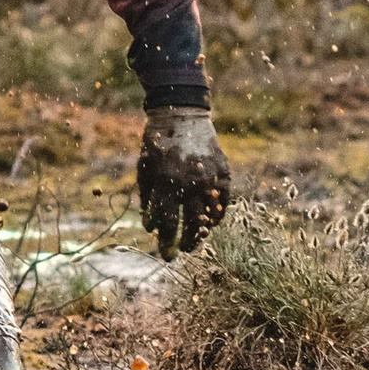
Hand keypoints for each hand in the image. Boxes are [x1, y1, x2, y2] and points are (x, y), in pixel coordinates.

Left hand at [139, 105, 230, 258]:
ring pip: (210, 214)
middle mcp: (190, 183)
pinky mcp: (223, 172)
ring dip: (204, 230)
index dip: (167, 242)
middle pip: (192, 224)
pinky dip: (218, 213)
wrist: (181, 115)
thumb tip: (151, 227)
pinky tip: (211, 221)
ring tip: (198, 238)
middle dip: (188, 242)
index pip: (169, 223)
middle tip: (186, 250)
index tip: (167, 255)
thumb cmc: (156, 144)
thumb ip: (147, 199)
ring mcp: (210, 177)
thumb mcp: (144, 170)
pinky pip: (224, 200)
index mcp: (167, 183)